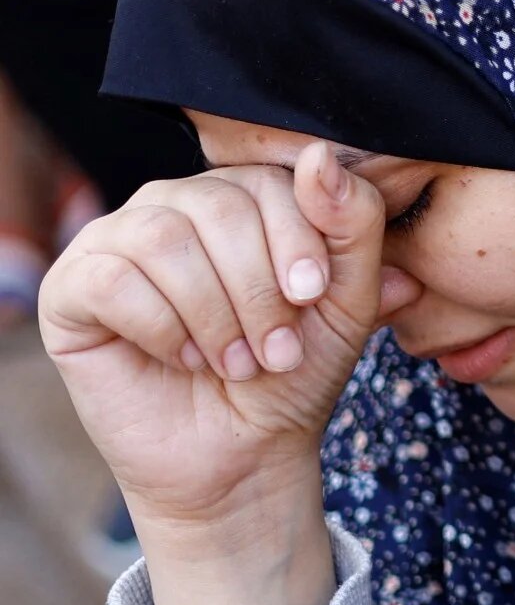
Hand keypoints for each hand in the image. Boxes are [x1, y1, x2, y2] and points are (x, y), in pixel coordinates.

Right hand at [39, 142, 404, 525]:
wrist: (245, 450)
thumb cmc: (294, 368)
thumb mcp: (349, 297)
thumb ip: (353, 222)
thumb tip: (320, 155)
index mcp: (241, 195)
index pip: (269, 181)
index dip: (296, 241)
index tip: (311, 298)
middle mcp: (174, 204)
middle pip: (218, 207)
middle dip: (258, 290)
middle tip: (276, 350)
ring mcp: (116, 241)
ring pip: (164, 238)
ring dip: (214, 314)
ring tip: (236, 362)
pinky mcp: (71, 287)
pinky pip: (112, 281)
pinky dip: (162, 329)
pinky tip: (184, 359)